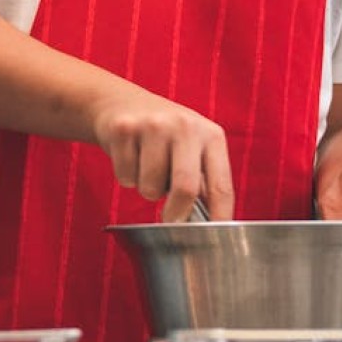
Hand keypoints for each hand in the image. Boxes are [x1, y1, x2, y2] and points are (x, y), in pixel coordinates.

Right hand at [91, 93, 234, 221]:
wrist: (120, 101)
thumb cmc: (163, 135)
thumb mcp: (192, 147)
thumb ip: (203, 180)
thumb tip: (210, 226)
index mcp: (211, 135)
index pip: (221, 186)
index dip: (219, 218)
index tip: (212, 240)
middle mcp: (186, 126)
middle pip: (186, 188)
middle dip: (176, 214)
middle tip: (169, 219)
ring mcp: (154, 125)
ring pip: (150, 187)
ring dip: (147, 189)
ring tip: (148, 167)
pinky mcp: (124, 129)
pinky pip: (126, 177)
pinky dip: (126, 176)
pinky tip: (131, 155)